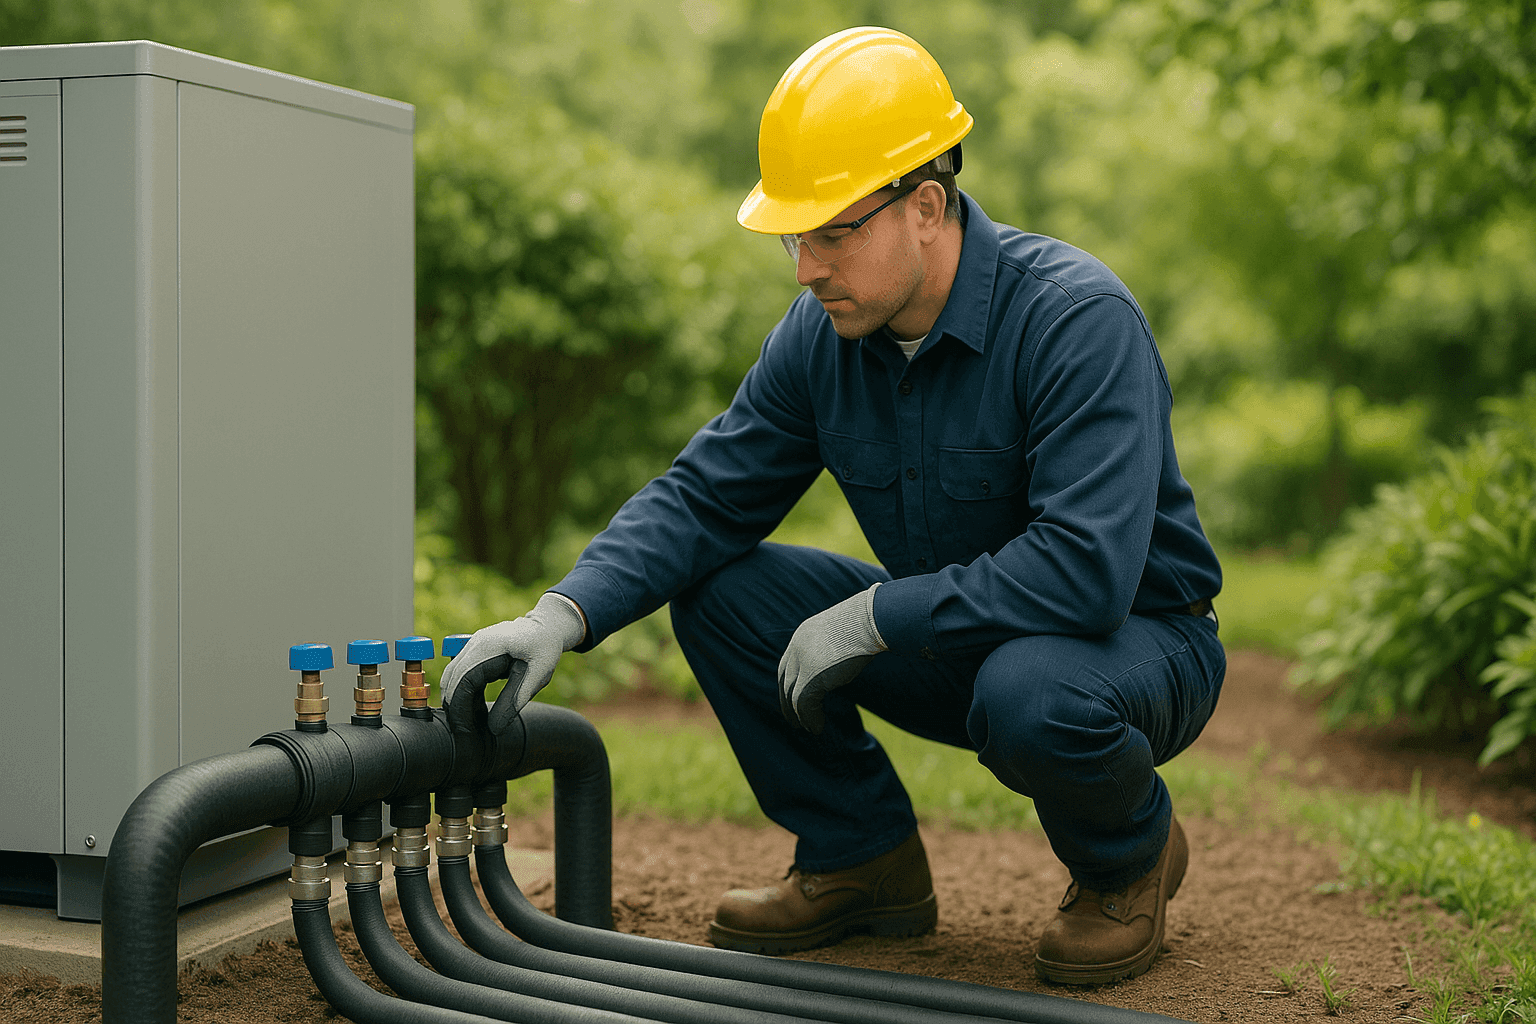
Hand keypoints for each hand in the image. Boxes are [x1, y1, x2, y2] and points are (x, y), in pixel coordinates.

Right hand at [440, 593, 585, 733]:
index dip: (460, 707)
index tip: (464, 729)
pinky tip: (470, 708)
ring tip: (465, 723)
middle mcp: (475, 642)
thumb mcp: (537, 675)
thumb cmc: (545, 647)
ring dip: (455, 699)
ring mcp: (473, 643)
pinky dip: (461, 690)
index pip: (463, 680)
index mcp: (489, 646)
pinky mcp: (474, 649)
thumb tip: (494, 728)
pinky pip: (460, 671)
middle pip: (452, 678)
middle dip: (453, 707)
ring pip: (452, 675)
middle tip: (462, 732)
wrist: (547, 626)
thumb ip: (515, 700)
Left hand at [778, 584, 885, 734]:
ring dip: (798, 715)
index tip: (794, 696)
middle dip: (787, 701)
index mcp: (803, 634)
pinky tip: (817, 728)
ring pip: (792, 696)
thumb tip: (845, 657)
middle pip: (785, 680)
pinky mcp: (810, 679)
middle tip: (793, 718)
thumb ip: (836, 645)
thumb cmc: (868, 622)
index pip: (788, 663)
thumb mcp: (845, 631)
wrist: (871, 620)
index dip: (789, 682)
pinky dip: (809, 719)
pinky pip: (803, 705)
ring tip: (807, 728)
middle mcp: (797, 647)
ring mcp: (802, 663)